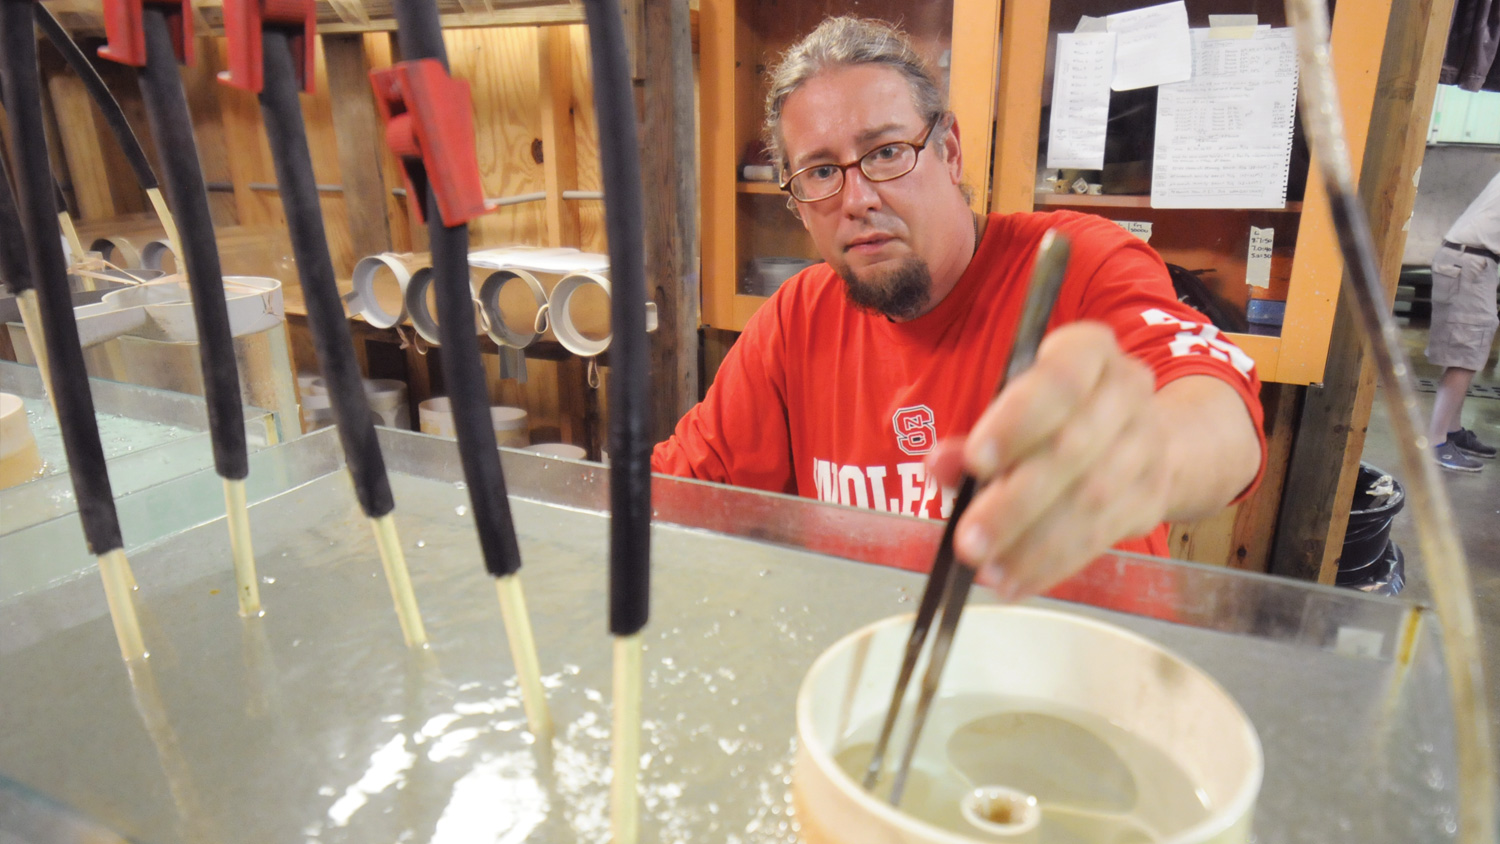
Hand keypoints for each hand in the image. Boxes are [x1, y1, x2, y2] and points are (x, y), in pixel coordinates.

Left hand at [926, 322, 1170, 600]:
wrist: (1141, 433)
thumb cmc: (1057, 414)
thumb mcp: (1015, 408)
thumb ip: (976, 438)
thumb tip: (940, 465)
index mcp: (1088, 352)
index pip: (1060, 380)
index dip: (1017, 421)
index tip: (975, 461)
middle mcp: (1127, 392)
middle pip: (1073, 449)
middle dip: (1015, 502)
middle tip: (969, 541)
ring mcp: (1147, 445)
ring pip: (1090, 500)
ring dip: (1032, 544)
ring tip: (987, 571)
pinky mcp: (1152, 496)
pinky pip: (1101, 535)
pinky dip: (1052, 564)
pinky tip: (1016, 581)